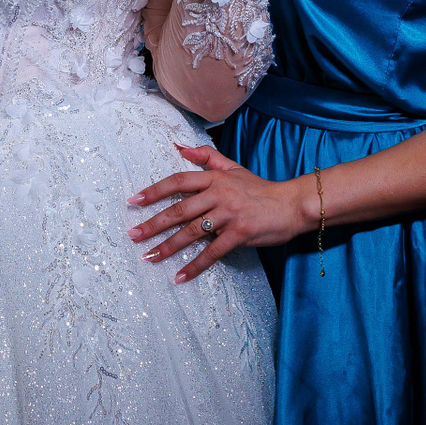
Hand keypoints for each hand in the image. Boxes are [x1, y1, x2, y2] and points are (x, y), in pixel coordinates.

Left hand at [124, 143, 309, 281]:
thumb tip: (179, 148)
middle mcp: (219, 195)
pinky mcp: (240, 234)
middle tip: (133, 235)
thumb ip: (207, 158)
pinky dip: (196, 266)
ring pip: (192, 232)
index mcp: (214, 179)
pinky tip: (181, 276)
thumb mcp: (234, 168)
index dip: (154, 191)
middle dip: (153, 224)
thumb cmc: (260, 189)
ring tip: (150, 257)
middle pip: (179, 210)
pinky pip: (213, 253)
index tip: (134, 201)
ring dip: (168, 247)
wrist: (291, 204)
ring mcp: (229, 215)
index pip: (178, 182)